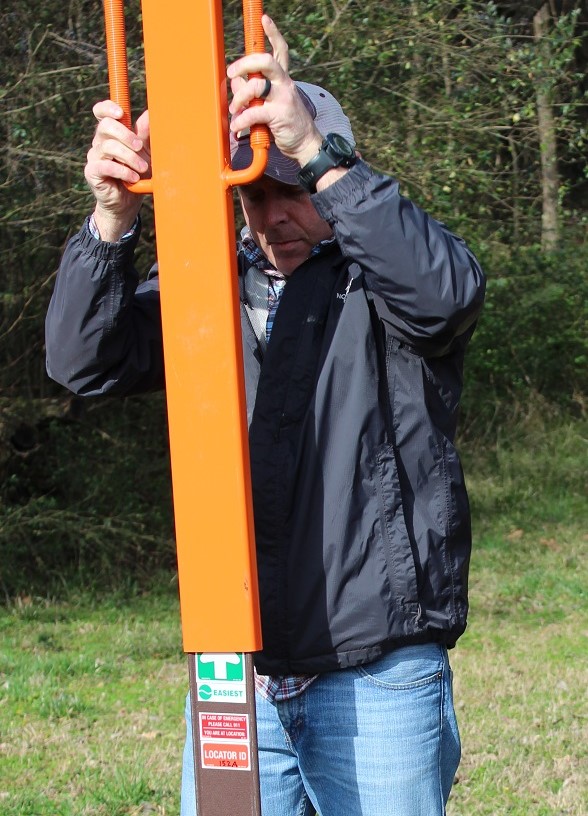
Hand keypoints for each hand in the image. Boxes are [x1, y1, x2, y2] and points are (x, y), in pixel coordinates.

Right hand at [85, 101, 150, 239]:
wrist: (129, 203)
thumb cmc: (137, 175)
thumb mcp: (145, 153)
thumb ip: (145, 134)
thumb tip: (150, 114)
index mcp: (111, 133)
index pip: (101, 112)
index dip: (108, 108)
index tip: (120, 112)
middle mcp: (100, 142)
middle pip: (106, 126)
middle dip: (126, 135)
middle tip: (140, 147)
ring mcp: (94, 156)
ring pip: (108, 146)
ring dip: (129, 157)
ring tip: (142, 169)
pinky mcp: (92, 172)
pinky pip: (105, 166)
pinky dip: (122, 171)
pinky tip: (132, 178)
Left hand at [227, 16, 322, 167]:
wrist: (304, 144)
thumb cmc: (285, 124)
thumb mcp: (268, 104)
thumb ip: (251, 92)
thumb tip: (234, 83)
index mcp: (283, 79)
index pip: (280, 51)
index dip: (273, 33)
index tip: (264, 19)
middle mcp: (285, 84)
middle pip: (264, 61)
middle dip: (244, 64)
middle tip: (231, 73)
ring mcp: (283, 98)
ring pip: (255, 86)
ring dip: (238, 98)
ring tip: (234, 110)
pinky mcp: (279, 114)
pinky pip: (254, 112)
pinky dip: (241, 120)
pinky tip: (237, 127)